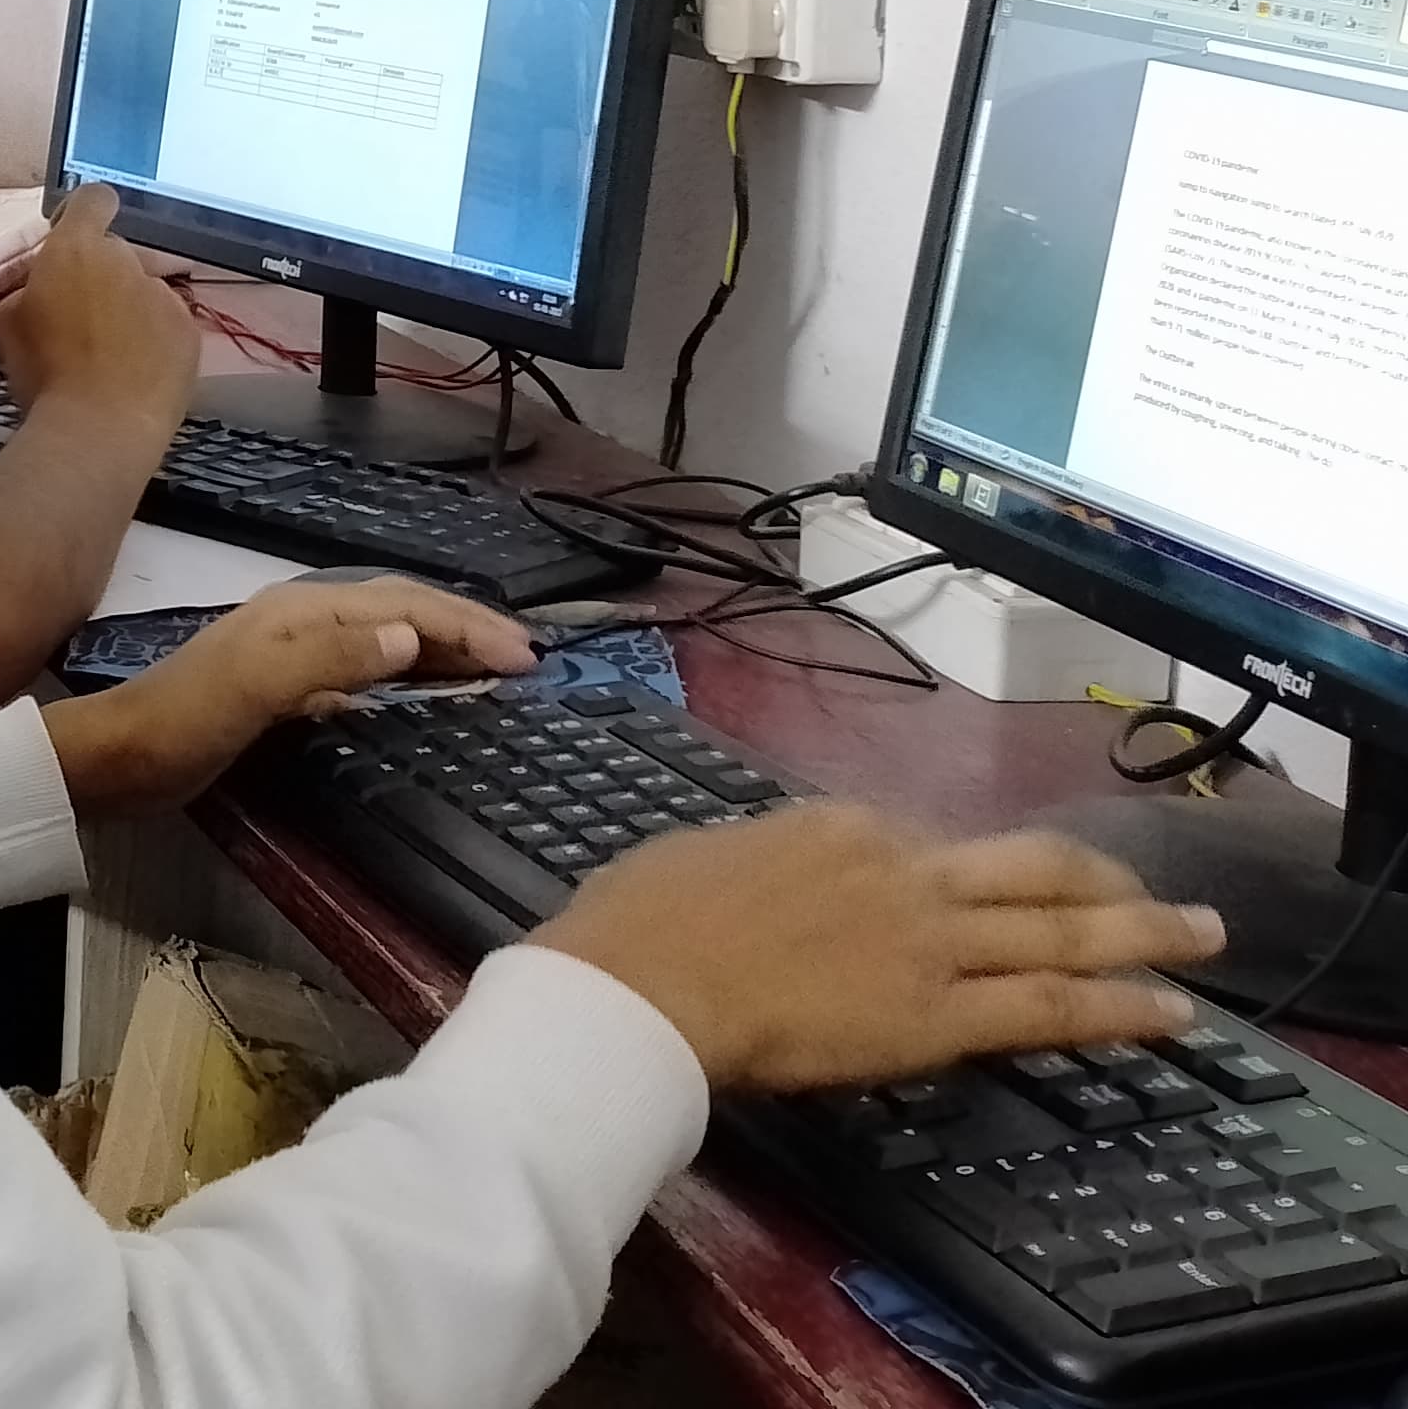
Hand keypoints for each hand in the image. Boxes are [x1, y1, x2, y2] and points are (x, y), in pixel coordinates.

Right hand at [0, 184, 195, 433]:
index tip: (71, 236)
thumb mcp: (5, 326)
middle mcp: (126, 260)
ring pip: (141, 288)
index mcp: (76, 249)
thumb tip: (31, 290)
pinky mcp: (188, 330)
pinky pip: (167, 321)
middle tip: (77, 316)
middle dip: (97, 274)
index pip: (93, 198)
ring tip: (109, 352)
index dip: (83, 212)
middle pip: (114, 252)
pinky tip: (136, 369)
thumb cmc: (43, 372)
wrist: (100, 427)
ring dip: (126, 307)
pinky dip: (153, 336)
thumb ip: (21, 292)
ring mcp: (163, 294)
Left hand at [41, 577, 535, 818]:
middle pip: (400, 610)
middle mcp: (300, 619)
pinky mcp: (283, 686)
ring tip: (493, 668)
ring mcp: (291, 650)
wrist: (115, 759)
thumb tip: (410, 636)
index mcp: (301, 611)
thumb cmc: (183, 723)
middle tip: (527, 659)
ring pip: (386, 635)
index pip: (403, 606)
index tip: (525, 656)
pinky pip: (365, 667)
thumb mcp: (254, 688)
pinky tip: (419, 693)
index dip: (465, 626)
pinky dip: (406, 673)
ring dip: (441, 646)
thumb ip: (329, 658)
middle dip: (465, 628)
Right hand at [536, 807, 1223, 1091]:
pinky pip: (1050, 1006)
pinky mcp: (939, 1011)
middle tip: (1167, 894)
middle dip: (1107, 879)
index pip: (934, 846)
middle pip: (1032, 869)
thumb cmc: (642, 922)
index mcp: (836, 829)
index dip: (985, 874)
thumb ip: (757, 862)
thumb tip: (760, 876)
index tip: (1006, 893)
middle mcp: (901, 868)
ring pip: (1062, 927)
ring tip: (1201, 937)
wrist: (642, 981)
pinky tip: (1169, 1014)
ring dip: (1143, 931)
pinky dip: (1120, 1007)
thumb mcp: (700, 856)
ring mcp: (928, 938)